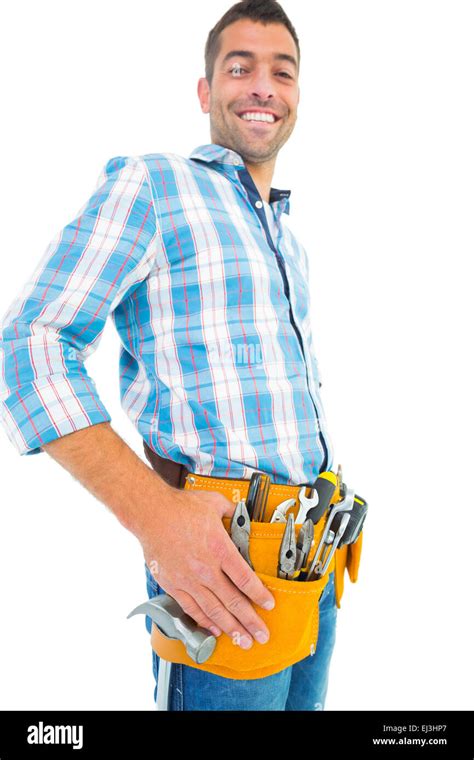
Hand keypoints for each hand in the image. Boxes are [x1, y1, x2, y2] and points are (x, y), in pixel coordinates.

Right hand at [140, 488, 274, 648]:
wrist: (150, 514)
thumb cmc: (180, 508)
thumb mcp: (214, 503)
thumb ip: (232, 512)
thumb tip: (244, 513)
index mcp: (220, 549)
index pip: (245, 579)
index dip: (259, 595)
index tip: (269, 605)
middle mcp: (206, 569)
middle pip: (233, 601)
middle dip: (250, 621)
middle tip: (262, 635)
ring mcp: (189, 580)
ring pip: (214, 611)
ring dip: (231, 628)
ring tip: (243, 641)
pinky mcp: (174, 585)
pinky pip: (192, 609)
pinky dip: (205, 622)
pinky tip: (215, 631)